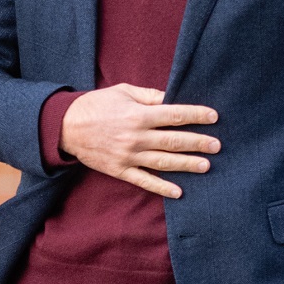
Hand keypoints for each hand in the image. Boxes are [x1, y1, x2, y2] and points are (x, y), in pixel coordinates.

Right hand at [60, 84, 219, 196]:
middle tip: (217, 145)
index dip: (196, 115)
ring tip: (206, 166)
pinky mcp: (120, 170)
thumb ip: (149, 96)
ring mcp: (128, 156)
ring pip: (164, 162)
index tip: (214, 117)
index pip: (175, 114)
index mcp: (138, 115)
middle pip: (174, 140)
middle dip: (198, 142)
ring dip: (187, 164)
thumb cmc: (96, 105)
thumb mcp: (123, 91)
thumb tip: (172, 98)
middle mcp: (136, 137)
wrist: (66, 127)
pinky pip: (144, 180)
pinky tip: (178, 192)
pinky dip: (162, 187)